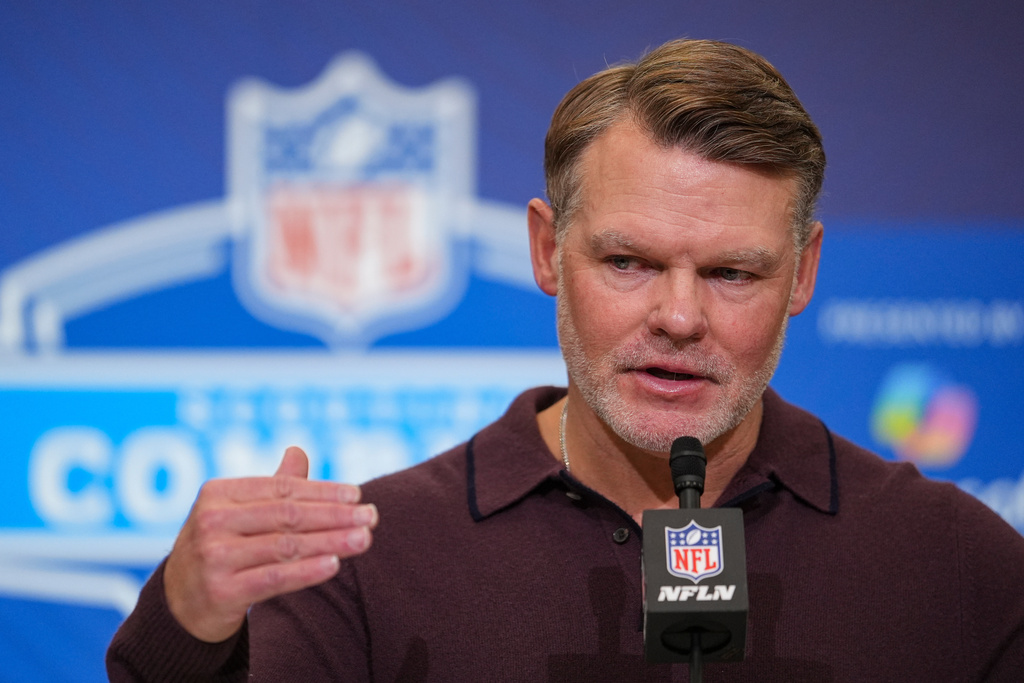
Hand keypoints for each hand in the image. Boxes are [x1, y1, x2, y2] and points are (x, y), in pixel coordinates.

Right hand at [163, 446, 376, 641]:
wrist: (181, 604)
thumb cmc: (221, 547)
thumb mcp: (238, 512)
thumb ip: (272, 487)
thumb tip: (299, 451)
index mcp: (218, 493)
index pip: (281, 488)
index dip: (322, 491)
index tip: (357, 495)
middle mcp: (211, 521)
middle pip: (287, 515)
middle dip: (335, 515)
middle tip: (371, 517)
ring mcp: (213, 556)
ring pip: (285, 546)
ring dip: (331, 541)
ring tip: (364, 539)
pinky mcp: (220, 591)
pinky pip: (273, 579)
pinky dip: (307, 571)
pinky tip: (335, 564)